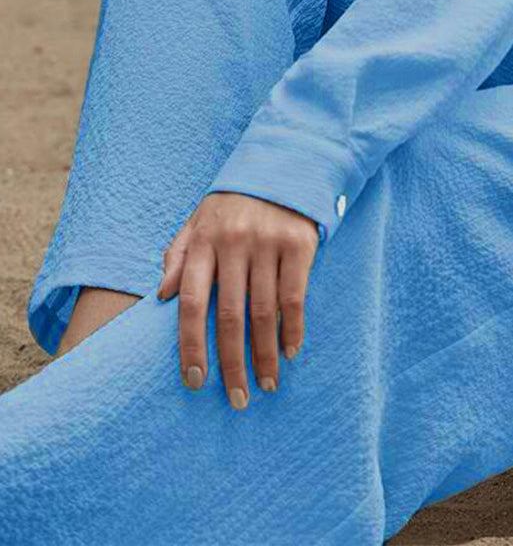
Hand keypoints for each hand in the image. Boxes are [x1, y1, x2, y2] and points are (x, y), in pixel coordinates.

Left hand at [158, 192, 318, 408]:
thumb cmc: (233, 203)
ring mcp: (268, 242)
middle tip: (236, 399)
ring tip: (265, 385)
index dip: (191, 345)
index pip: (191, 302)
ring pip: (263, 312)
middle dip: (231, 363)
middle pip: (229, 315)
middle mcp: (234, 242)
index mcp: (204, 240)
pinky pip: (294, 297)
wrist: (283, 165)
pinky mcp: (299, 243)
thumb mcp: (198, 221)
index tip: (195, 381)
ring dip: (264, 355)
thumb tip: (160, 296)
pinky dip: (292, 328)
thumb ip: (178, 256)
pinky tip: (290, 351)